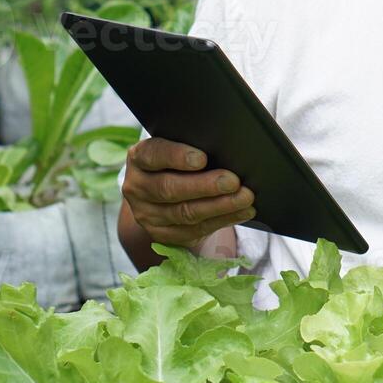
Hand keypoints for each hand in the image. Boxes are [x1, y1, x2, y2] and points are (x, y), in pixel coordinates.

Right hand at [121, 137, 255, 247]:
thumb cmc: (176, 161)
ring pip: (185, 213)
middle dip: (205, 186)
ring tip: (245, 198)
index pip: (154, 155)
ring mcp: (147, 214)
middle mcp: (137, 187)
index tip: (202, 158)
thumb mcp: (176, 148)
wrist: (159, 193)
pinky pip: (194, 230)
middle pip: (170, 189)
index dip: (177, 156)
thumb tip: (227, 150)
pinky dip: (222, 220)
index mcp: (138, 158)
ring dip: (220, 206)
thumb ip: (192, 147)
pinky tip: (241, 212)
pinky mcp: (162, 234)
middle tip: (233, 181)